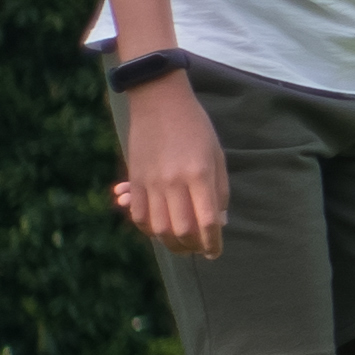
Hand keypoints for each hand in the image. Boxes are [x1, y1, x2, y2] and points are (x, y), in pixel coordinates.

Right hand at [116, 79, 229, 258]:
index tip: (215, 252)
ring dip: (171, 243)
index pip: (207, 221)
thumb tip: (219, 223)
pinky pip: (138, 215)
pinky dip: (148, 229)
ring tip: (181, 245)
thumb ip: (219, 191)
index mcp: (200, 175)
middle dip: (192, 247)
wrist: (159, 102)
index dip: (212, 242)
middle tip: (199, 250)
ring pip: (158, 228)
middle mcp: (174, 182)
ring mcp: (151, 182)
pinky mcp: (135, 179)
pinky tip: (160, 229)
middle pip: (181, 230)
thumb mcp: (217, 156)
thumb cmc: (196, 127)